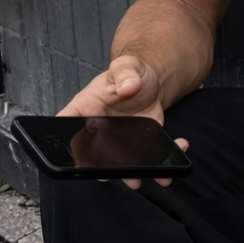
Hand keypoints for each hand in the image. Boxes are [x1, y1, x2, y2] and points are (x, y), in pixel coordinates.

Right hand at [57, 55, 187, 189]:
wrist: (150, 81)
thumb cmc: (131, 73)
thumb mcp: (127, 66)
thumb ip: (125, 73)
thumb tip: (128, 86)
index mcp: (86, 107)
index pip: (66, 123)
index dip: (66, 140)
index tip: (77, 153)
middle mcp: (97, 129)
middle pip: (91, 152)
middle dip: (102, 167)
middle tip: (117, 172)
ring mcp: (117, 140)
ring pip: (118, 162)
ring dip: (131, 173)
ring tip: (145, 176)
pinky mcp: (138, 144)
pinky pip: (146, 157)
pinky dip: (163, 159)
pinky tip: (177, 149)